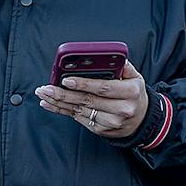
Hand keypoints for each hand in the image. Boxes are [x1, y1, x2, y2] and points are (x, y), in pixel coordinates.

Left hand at [38, 59, 152, 141]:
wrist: (141, 120)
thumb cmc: (134, 94)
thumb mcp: (135, 77)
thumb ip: (122, 65)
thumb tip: (105, 55)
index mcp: (130, 92)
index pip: (103, 88)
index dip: (83, 84)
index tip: (66, 80)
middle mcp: (122, 109)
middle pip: (87, 101)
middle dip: (63, 94)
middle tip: (46, 88)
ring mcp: (111, 122)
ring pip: (79, 111)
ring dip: (59, 103)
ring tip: (44, 94)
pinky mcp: (101, 130)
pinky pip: (79, 119)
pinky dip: (63, 111)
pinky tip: (50, 104)